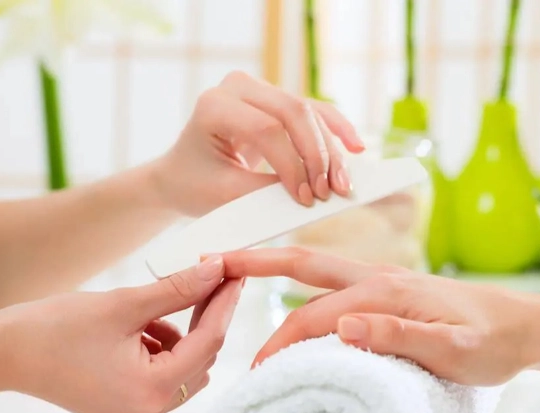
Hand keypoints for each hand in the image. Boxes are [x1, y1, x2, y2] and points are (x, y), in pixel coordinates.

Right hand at [0, 256, 241, 412]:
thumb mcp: (123, 304)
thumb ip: (178, 289)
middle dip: (200, 318)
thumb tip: (216, 269)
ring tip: (144, 314)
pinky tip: (135, 331)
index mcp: (151, 393)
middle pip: (200, 359)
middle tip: (201, 279)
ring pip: (184, 369)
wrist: (3, 354)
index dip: (224, 303)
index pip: (208, 342)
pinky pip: (162, 379)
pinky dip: (159, 352)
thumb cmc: (53, 328)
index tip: (235, 273)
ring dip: (177, 336)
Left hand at [156, 71, 365, 216]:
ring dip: (331, 149)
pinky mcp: (276, 101)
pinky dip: (336, 130)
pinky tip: (356, 148)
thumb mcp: (224, 195)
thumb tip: (312, 192)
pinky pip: (314, 111)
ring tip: (344, 183)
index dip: (292, 164)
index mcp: (214, 106)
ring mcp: (259, 90)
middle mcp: (237, 88)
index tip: (306, 198)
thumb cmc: (196, 185)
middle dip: (318, 155)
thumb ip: (264, 192)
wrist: (182, 174)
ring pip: (308, 113)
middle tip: (331, 191)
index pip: (266, 129)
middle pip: (293, 113)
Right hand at [222, 248, 539, 385]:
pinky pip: (335, 282)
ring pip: (316, 271)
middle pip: (304, 266)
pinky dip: (304, 284)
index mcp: (385, 293)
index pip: (315, 316)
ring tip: (239, 272)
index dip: (280, 343)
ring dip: (275, 269)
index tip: (256, 370)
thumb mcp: (453, 350)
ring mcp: (381, 280)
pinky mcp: (388, 288)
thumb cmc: (491, 343)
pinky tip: (295, 294)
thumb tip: (345, 325)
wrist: (525, 326)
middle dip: (257, 263)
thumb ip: (400, 334)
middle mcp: (376, 278)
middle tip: (215, 264)